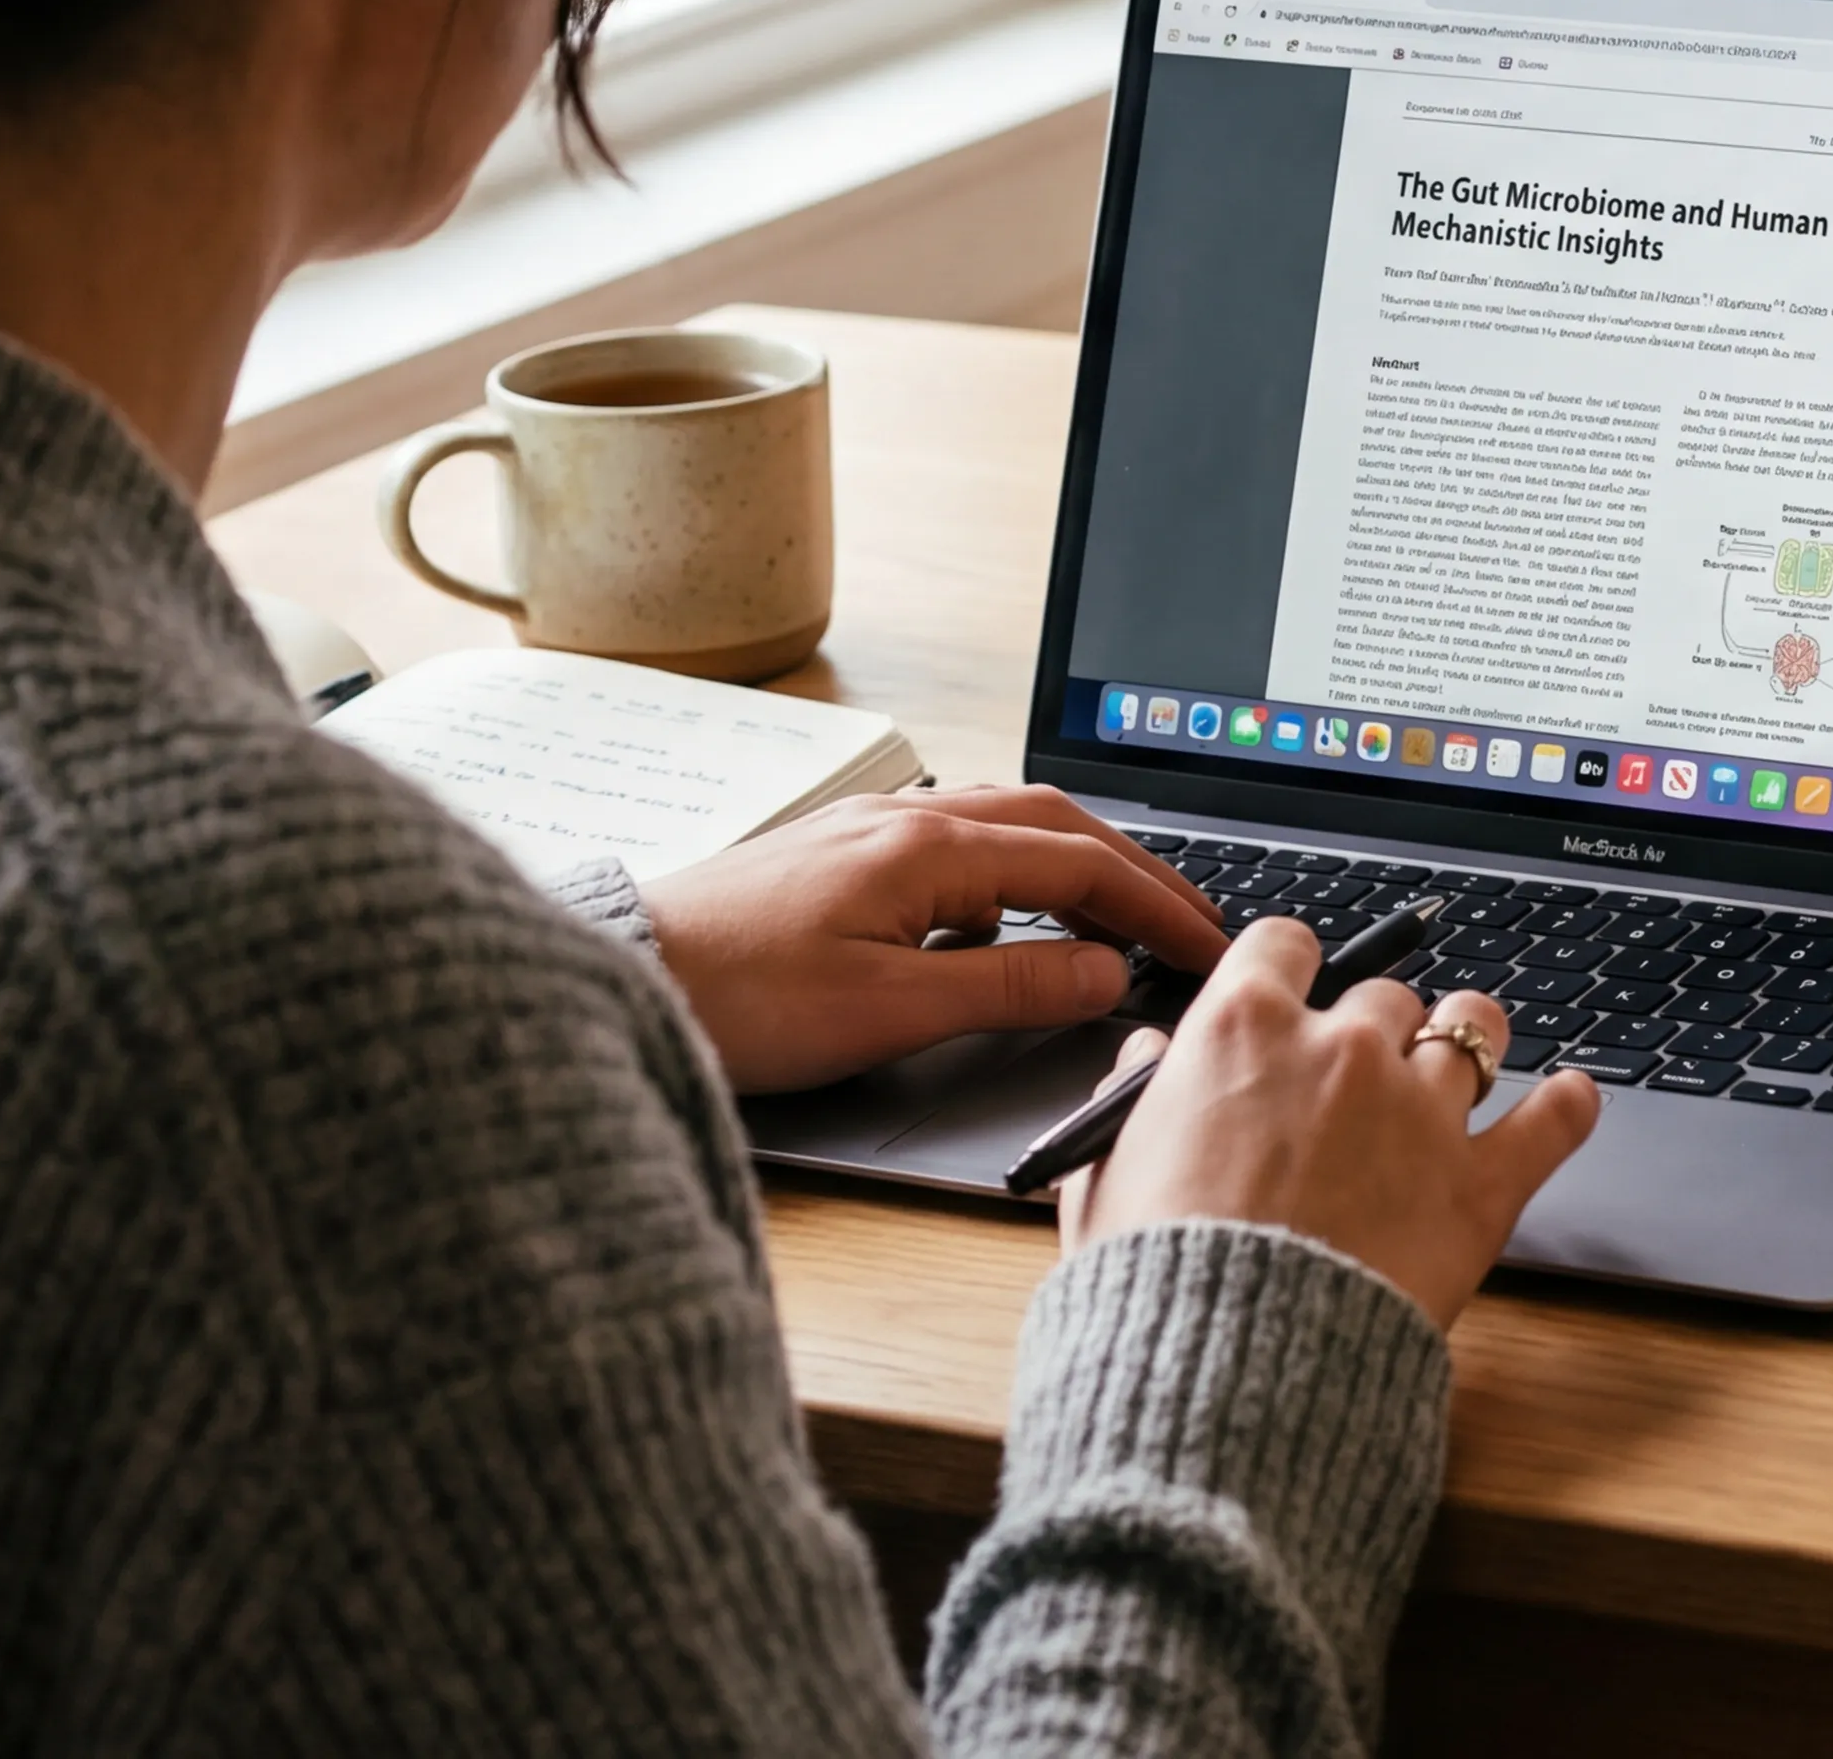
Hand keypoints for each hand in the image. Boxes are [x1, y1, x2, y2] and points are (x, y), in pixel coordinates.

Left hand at [637, 784, 1228, 1094]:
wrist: (623, 977)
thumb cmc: (737, 1000)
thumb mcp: (889, 1011)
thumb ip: (1009, 990)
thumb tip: (1104, 973)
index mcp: (929, 848)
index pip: (1082, 866)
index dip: (1159, 907)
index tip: (1209, 945)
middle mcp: (905, 821)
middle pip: (1057, 826)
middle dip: (1136, 873)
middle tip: (1191, 924)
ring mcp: (870, 833)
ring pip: (1008, 829)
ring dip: (1078, 868)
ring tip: (1121, 920)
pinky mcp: (841, 859)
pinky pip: (958, 848)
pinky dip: (1015, 879)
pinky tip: (1005, 929)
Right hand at [1059, 912, 1600, 1328]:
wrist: (1224, 1372)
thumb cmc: (1155, 1282)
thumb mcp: (1103, 1177)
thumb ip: (1129, 1099)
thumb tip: (1146, 1058)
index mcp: (1243, 1032)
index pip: (1284, 944)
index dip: (1292, 968)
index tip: (1297, 991)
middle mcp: (1342, 1049)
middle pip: (1384, 995)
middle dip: (1374, 1030)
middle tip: (1360, 1079)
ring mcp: (1420, 1111)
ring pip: (1473, 1026)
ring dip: (1466, 1042)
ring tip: (1465, 1067)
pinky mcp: (1478, 1185)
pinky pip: (1552, 1121)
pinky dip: (1567, 1107)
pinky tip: (1570, 1100)